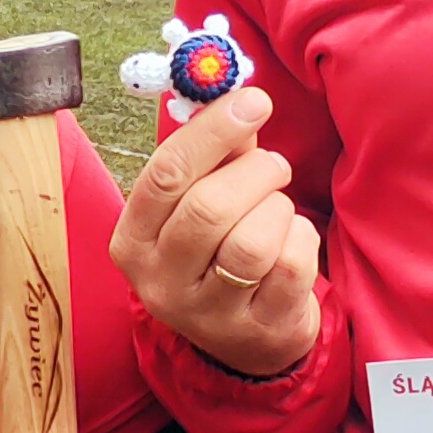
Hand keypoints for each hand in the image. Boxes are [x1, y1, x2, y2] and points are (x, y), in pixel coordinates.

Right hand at [111, 86, 323, 379]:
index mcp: (132, 242)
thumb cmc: (216, 251)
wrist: (245, 341)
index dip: (213, 130)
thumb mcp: (197, 203)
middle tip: (275, 165)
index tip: (253, 100)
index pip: (165, 175)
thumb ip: (214, 152)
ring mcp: (209, 313)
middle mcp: (161, 282)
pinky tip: (290, 239)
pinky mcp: (260, 329)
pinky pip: (291, 265)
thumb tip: (235, 90)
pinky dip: (301, 237)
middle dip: (255, 172)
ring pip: (252, 241)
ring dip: (277, 208)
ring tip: (276, 207)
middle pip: (209, 208)